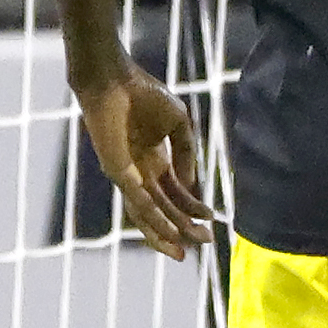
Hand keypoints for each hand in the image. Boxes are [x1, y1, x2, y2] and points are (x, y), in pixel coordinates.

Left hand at [71, 59, 213, 261]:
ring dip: (166, 232)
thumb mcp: (178, 123)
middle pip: (162, 209)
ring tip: (184, 250)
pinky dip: (153, 217)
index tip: (213, 218)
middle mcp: (138, 171)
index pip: (175, 194)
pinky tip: (169, 230)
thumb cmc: (143, 93)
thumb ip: (186, 153)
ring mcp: (125, 173)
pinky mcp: (116, 170)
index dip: (193, 208)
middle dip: (184, 227)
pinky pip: (137, 200)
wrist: (114, 77)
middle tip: (206, 241)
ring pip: (146, 212)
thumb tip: (192, 185)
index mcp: (152, 160)